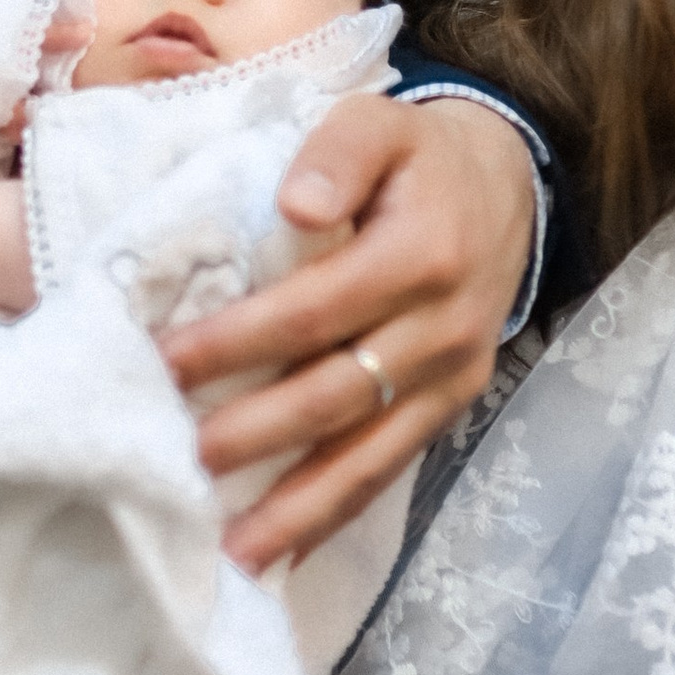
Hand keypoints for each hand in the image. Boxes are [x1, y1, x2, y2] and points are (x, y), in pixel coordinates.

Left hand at [169, 98, 534, 573]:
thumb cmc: (418, 158)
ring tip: (232, 552)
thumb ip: (338, 151)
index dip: (241, 341)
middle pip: (338, 394)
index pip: (318, 309)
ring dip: (298, 508)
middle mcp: (444, 326)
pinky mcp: (451, 407)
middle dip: (256, 433)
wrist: (507, 187)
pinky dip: (335, 516)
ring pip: (368, 455)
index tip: (167, 364)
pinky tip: (283, 553)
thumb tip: (296, 205)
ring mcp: (452, 376)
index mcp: (422, 253)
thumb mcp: (380, 122)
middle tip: (181, 460)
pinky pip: (389, 469)